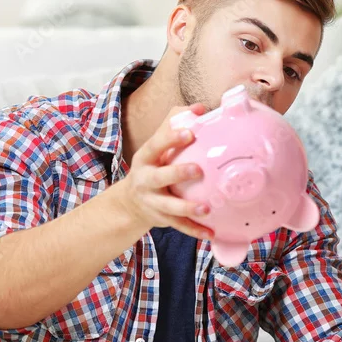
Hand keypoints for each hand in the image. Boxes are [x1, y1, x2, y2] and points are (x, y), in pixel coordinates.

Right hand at [114, 104, 214, 238]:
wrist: (130, 203)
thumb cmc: (153, 166)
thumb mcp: (157, 146)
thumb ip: (174, 124)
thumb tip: (200, 108)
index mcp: (146, 158)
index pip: (157, 145)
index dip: (171, 138)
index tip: (189, 131)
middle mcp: (146, 180)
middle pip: (159, 176)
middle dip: (177, 173)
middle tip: (198, 170)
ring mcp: (152, 201)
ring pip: (169, 206)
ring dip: (187, 208)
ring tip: (206, 209)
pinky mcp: (161, 219)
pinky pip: (179, 226)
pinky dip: (195, 231)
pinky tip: (211, 233)